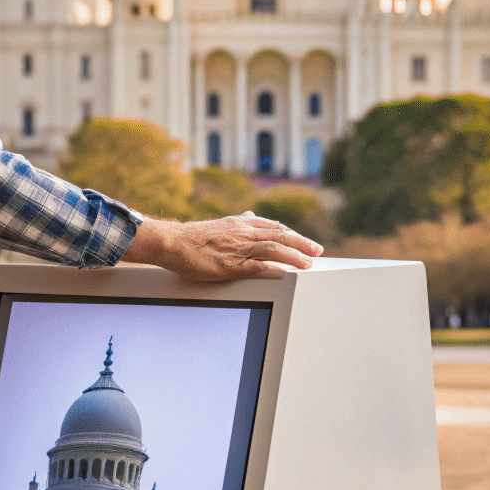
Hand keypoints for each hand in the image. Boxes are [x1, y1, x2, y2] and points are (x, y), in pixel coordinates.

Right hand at [122, 212, 323, 281]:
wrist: (171, 242)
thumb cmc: (194, 236)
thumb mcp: (221, 223)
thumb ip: (238, 222)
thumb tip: (251, 215)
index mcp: (241, 224)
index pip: (275, 227)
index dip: (294, 235)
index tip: (307, 242)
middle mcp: (243, 233)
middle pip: (280, 235)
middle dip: (302, 243)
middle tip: (318, 251)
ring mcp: (237, 248)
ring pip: (273, 249)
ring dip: (293, 256)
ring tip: (308, 264)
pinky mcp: (229, 265)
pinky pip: (256, 267)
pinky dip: (273, 269)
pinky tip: (285, 274)